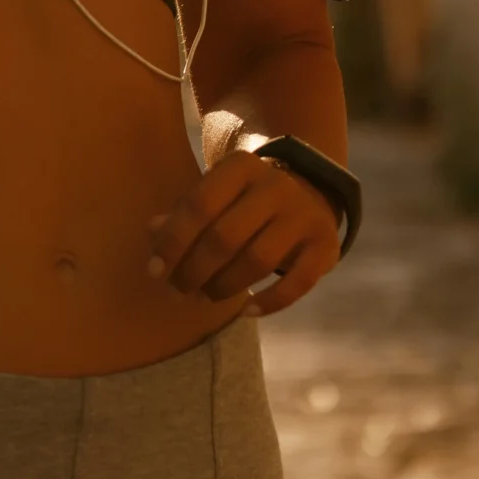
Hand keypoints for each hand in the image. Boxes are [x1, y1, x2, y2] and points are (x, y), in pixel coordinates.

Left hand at [146, 143, 341, 316]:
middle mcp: (275, 186)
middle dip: (195, 270)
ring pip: (258, 261)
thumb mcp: (215, 193)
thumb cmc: (244, 198)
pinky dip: (270, 302)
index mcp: (240, 166)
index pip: (198, 205)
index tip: (154, 270)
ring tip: (205, 298)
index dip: (173, 241)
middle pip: (225, 237)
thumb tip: (153, 233)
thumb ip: (185, 212)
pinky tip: (246, 312)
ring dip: (225, 286)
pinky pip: (298, 283)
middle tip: (178, 291)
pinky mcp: (326, 244)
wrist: (307, 191)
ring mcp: (304, 215)